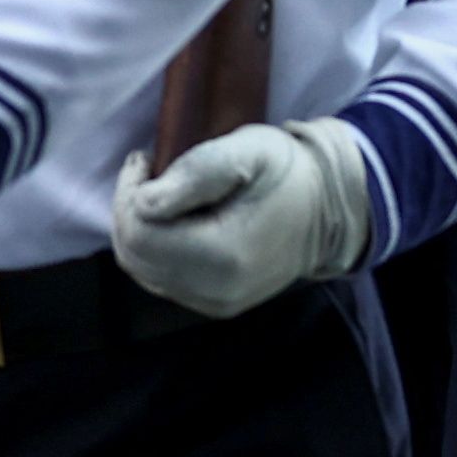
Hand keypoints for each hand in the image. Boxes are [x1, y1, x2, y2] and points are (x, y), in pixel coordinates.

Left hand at [109, 118, 378, 318]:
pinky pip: (161, 279)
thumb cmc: (288, 172)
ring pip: (142, 270)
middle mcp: (215, 291)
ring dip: (140, 229)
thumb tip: (145, 201)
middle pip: (134, 256)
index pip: (138, 234)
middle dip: (129, 212)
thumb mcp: (248, 150)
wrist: (328, 210)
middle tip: (148, 174)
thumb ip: (197, 172)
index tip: (146, 161)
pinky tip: (175, 221)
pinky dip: (156, 248)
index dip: (127, 194)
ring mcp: (215, 304)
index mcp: (223, 255)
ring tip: (161, 194)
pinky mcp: (214, 305)